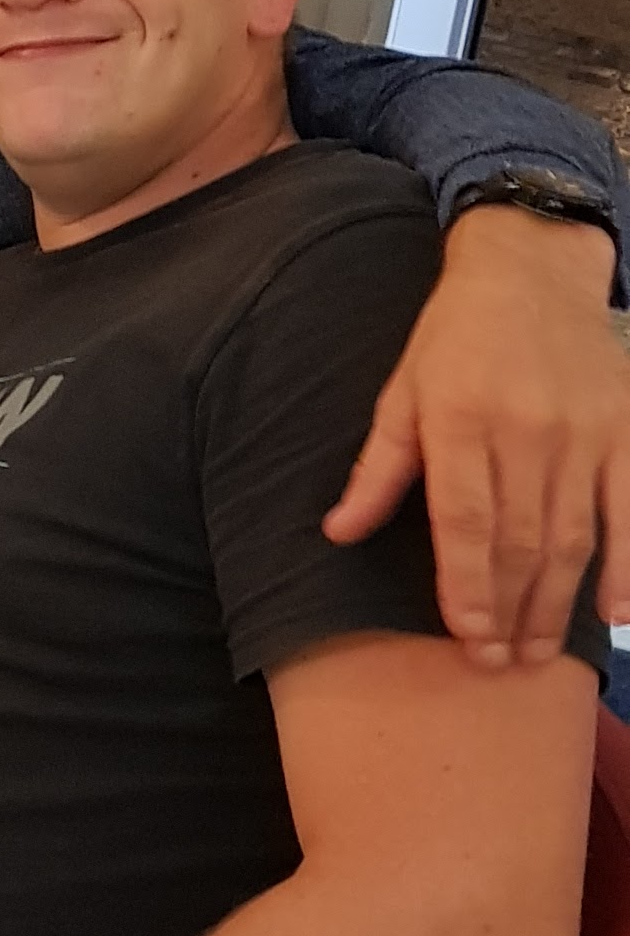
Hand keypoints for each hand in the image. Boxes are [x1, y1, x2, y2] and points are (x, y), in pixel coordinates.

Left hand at [324, 206, 629, 666]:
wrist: (530, 271)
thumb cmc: (453, 339)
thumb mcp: (402, 391)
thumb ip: (378, 469)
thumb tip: (336, 534)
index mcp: (460, 419)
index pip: (464, 521)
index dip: (466, 585)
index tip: (466, 637)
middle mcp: (525, 429)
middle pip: (519, 539)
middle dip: (508, 609)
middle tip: (497, 664)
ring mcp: (582, 432)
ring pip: (573, 534)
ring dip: (556, 601)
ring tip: (538, 652)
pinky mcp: (624, 429)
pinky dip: (628, 562)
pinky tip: (616, 611)